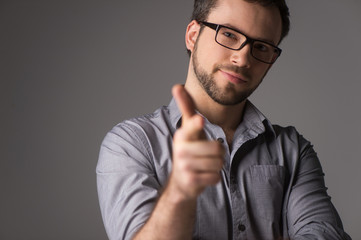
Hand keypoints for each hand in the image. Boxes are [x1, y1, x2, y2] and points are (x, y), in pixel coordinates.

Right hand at [170, 85, 224, 200]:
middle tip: (207, 155)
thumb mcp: (188, 129)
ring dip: (217, 165)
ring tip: (205, 165)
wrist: (181, 181)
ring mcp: (184, 166)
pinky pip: (216, 177)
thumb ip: (186, 108)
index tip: (200, 120)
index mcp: (182, 135)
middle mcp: (180, 150)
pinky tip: (204, 176)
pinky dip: (214, 177)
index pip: (191, 127)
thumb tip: (177, 85)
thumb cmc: (189, 149)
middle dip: (218, 153)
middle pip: (218, 148)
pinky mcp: (190, 181)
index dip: (196, 125)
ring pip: (219, 163)